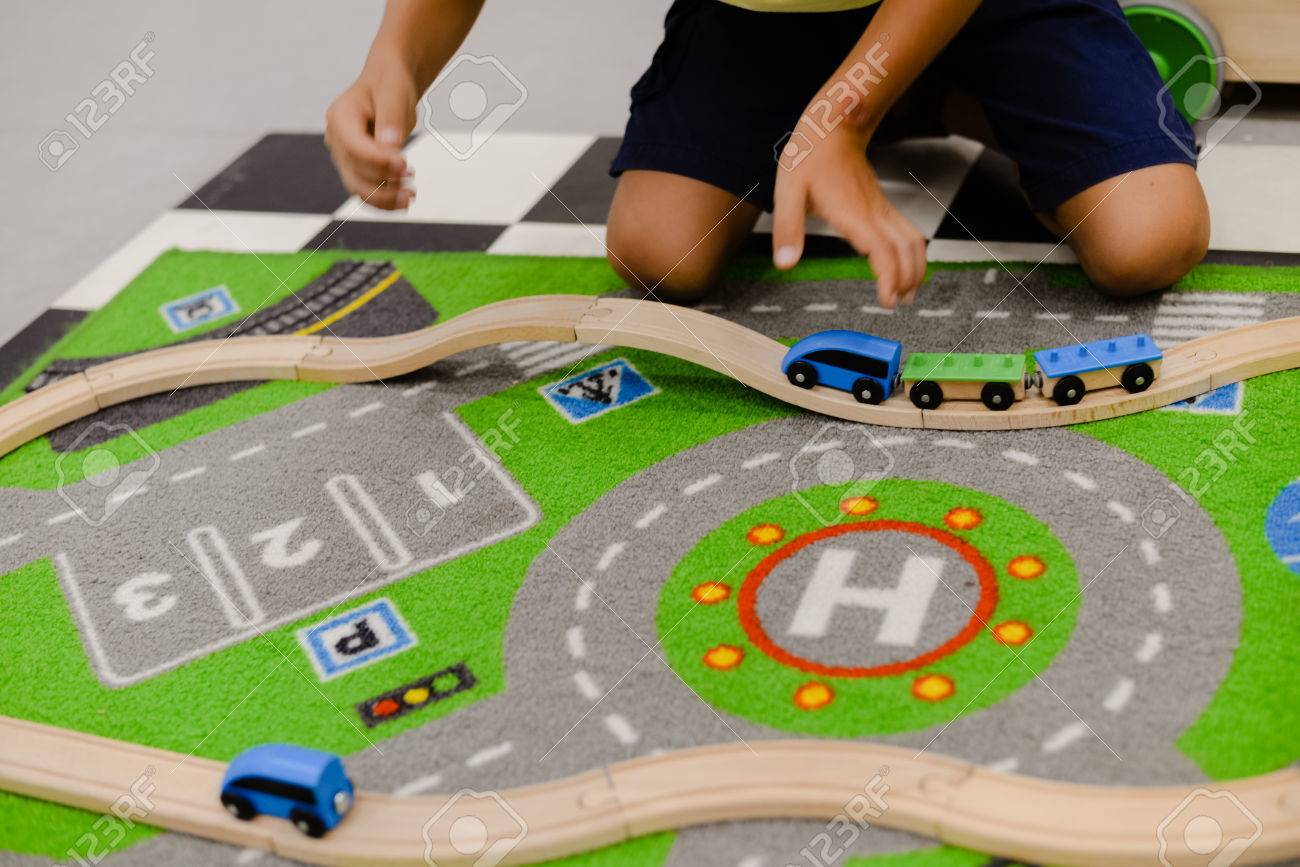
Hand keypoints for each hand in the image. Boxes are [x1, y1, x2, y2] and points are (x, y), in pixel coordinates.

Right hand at [325, 61, 417, 209]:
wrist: (388, 86)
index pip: (354, 146)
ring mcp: (343, 156)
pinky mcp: (356, 168)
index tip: (404, 162)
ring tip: (411, 195)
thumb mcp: (393, 95)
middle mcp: (336, 139)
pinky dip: (384, 200)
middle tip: (411, 179)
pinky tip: (404, 201)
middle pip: (354, 170)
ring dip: (385, 197)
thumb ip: (391, 120)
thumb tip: (391, 147)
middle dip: (383, 181)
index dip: (378, 159)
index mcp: (340, 116)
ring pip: (358, 187)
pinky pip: (365, 190)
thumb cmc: (389, 85)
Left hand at [772, 119, 926, 307]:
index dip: (890, 276)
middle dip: (907, 279)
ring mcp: (881, 208)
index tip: (888, 300)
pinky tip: (902, 267)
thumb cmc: (809, 157)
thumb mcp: (787, 191)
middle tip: (897, 304)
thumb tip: (785, 263)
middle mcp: (873, 212)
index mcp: (852, 212)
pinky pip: (907, 232)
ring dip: (915, 267)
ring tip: (906, 293)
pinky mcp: (882, 206)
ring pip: (913, 240)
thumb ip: (787, 228)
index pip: (882, 249)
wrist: (832, 127)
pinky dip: (911, 254)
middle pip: (905, 250)